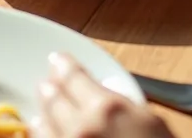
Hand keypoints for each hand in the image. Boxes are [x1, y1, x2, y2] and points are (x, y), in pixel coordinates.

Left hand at [34, 53, 173, 137]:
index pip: (73, 76)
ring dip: (42, 113)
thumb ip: (123, 105)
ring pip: (40, 125)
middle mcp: (79, 128)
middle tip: (48, 83)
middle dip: (51, 88)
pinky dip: (40, 136)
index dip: (63, 66)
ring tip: (42, 109)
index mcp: (105, 109)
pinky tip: (41, 133)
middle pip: (52, 98)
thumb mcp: (151, 122)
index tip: (57, 61)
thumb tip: (104, 96)